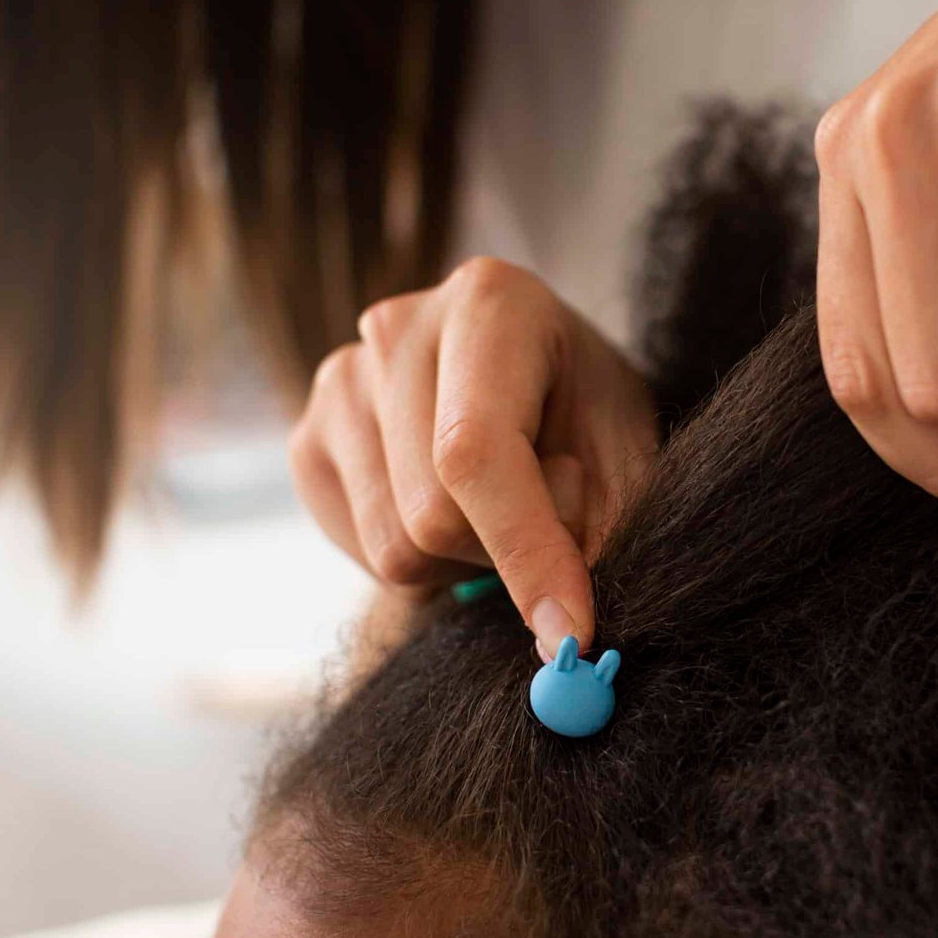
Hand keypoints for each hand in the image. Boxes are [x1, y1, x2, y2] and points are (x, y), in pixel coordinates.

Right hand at [288, 258, 657, 657]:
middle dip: (506, 554)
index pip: (477, 452)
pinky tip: (457, 513)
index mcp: (491, 303)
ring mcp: (340, 381)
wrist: (548, 382)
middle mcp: (397, 327)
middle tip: (555, 520)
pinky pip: (362, 556)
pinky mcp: (308, 440)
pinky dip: (424, 566)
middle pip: (431, 515)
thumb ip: (605, 530)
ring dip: (466, 562)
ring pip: (394, 550)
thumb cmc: (594, 414)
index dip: (527, 553)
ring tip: (502, 509)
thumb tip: (566, 634)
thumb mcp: (629, 458)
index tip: (572, 633)